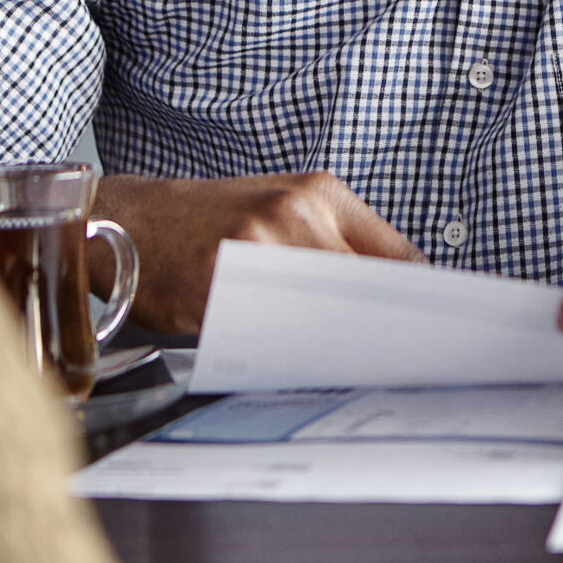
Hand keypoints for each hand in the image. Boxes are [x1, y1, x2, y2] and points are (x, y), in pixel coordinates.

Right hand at [93, 171, 422, 333]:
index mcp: (322, 193)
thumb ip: (336, 245)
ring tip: (352, 370)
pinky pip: (270, 334)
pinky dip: (287, 355)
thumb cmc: (210, 220)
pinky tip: (294, 366)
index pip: (398, 256)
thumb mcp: (281, 209)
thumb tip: (397, 299)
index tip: (437, 335)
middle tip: (399, 366)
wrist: (126, 220)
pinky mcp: (218, 286)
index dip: (420, 303)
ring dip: (340, 347)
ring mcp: (257, 247)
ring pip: (325, 314)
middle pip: (368, 288)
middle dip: (385, 330)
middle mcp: (296, 212)